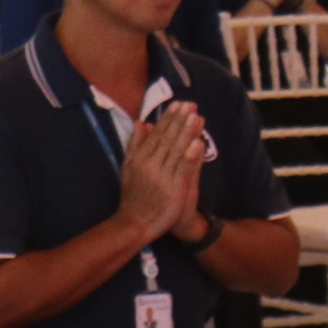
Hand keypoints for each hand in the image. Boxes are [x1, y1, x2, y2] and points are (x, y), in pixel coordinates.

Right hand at [115, 104, 209, 241]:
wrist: (136, 222)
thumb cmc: (134, 195)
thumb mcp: (129, 167)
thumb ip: (135, 144)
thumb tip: (142, 122)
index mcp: (139, 157)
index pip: (157, 134)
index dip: (169, 118)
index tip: (179, 105)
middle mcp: (149, 164)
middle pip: (167, 138)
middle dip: (180, 121)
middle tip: (191, 105)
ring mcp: (161, 176)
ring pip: (176, 150)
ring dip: (187, 132)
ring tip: (197, 117)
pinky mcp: (173, 188)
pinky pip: (183, 169)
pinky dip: (191, 155)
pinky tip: (198, 142)